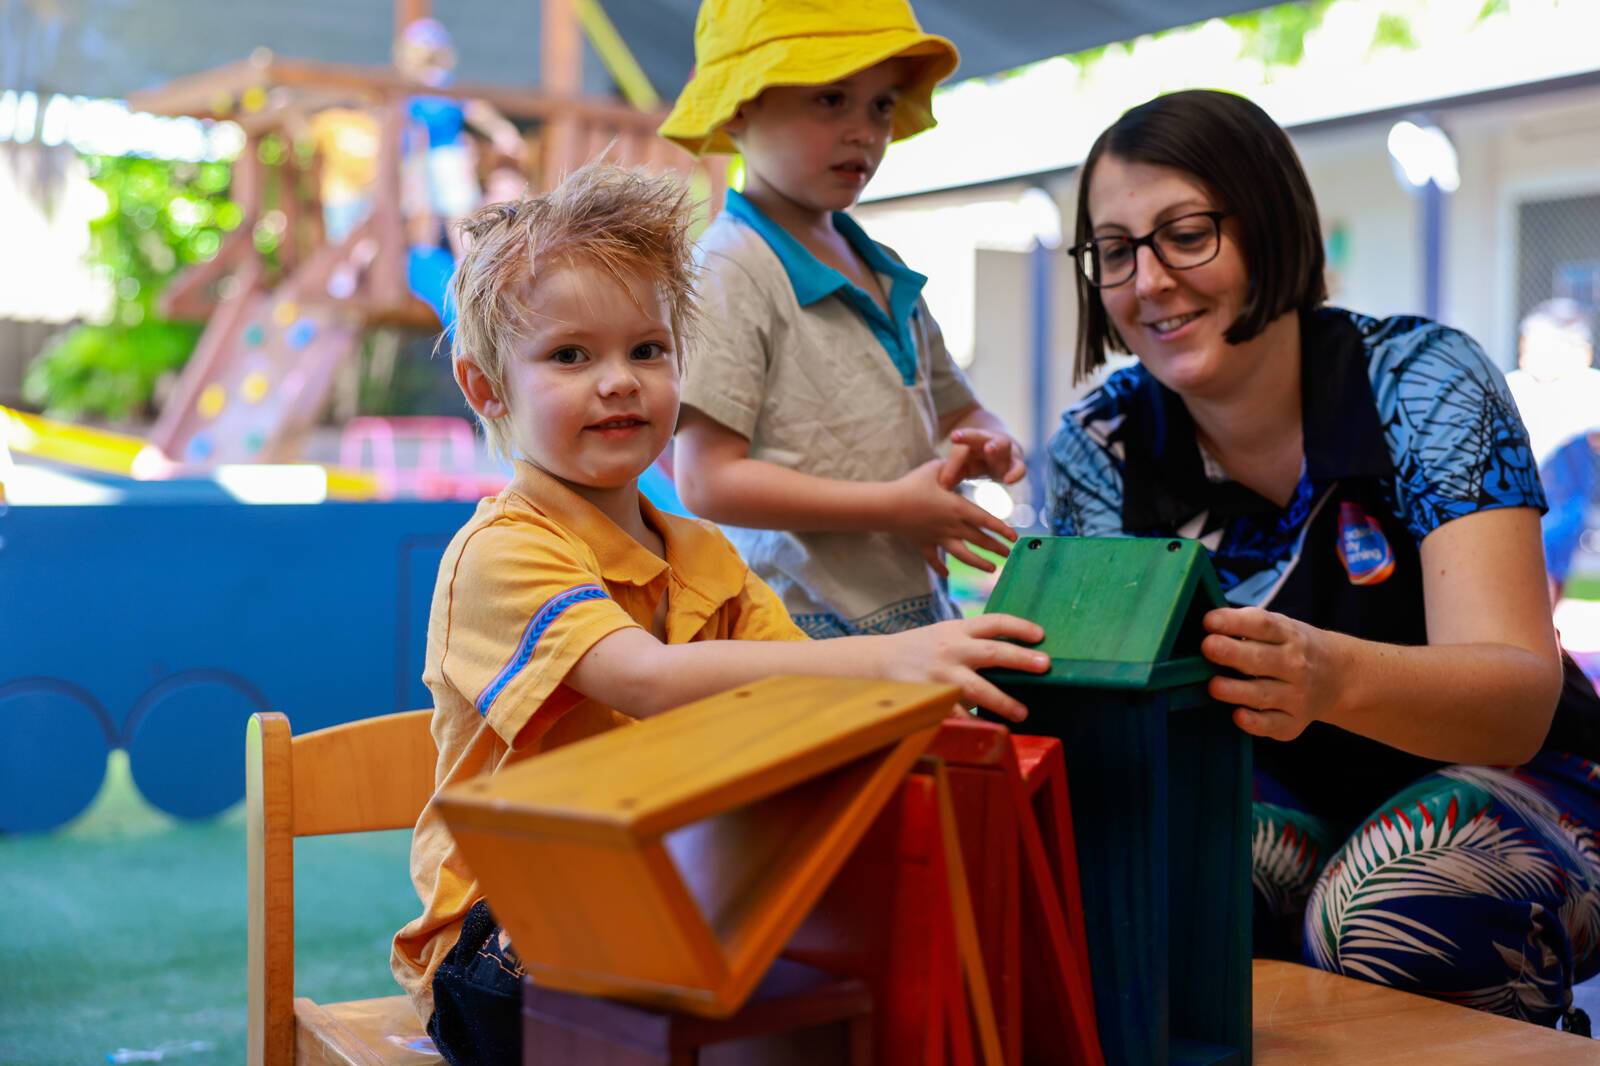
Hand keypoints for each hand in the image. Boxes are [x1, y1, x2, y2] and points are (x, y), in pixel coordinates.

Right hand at [879, 614, 1047, 721]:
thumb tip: (1015, 648)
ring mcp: (942, 675)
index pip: (994, 622)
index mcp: (958, 629)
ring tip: (1022, 712)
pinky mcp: (931, 697)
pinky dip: (972, 722)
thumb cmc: (921, 647)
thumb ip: (974, 638)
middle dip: (1020, 659)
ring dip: (1002, 701)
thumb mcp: (946, 632)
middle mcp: (951, 649)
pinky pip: (956, 713)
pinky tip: (989, 731)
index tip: (1041, 635)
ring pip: (977, 689)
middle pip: (992, 652)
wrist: (879, 661)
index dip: (1019, 626)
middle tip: (1045, 666)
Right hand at [890, 459, 1016, 576]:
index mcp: (957, 508)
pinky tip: (947, 575)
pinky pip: (933, 559)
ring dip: (978, 563)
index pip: (986, 520)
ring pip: (963, 554)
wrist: (887, 506)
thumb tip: (962, 457)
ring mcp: (938, 537)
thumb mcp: (934, 468)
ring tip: (992, 569)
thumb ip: (951, 465)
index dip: (1002, 529)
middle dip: (996, 548)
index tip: (1014, 537)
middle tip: (1009, 554)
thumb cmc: (911, 485)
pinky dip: (940, 568)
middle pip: (979, 540)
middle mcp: (951, 526)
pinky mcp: (923, 544)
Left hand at [939, 429, 1026, 488]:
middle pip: (978, 436)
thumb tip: (942, 486)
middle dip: (968, 436)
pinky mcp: (1017, 463)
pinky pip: (1019, 468)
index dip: (952, 464)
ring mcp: (1005, 450)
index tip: (944, 481)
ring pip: (1001, 444)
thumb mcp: (963, 466)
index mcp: (971, 442)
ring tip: (988, 448)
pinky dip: (1015, 473)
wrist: (1000, 450)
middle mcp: (988, 441)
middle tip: (955, 437)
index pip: (960, 450)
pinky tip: (1008, 481)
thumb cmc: (975, 459)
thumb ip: (952, 474)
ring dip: (994, 445)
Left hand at [1200, 607, 1346, 741]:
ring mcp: (1296, 695)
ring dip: (1237, 691)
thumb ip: (1246, 624)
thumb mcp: (1279, 627)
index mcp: (1288, 635)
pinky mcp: (1293, 722)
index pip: (1261, 625)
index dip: (1234, 622)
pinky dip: (1256, 723)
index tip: (1209, 621)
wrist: (1339, 677)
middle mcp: (1295, 665)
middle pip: (1261, 659)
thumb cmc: (1292, 648)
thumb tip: (1208, 624)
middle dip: (1232, 653)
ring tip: (1214, 686)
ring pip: (1263, 694)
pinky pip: (1273, 725)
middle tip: (1208, 647)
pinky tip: (1238, 715)